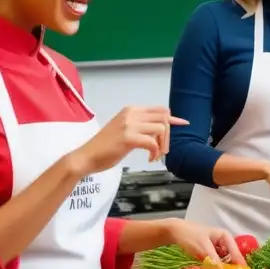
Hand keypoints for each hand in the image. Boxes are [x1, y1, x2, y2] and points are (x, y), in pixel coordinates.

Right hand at [70, 107, 187, 174]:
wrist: (86, 156)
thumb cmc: (105, 147)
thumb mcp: (125, 129)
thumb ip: (141, 126)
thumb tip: (161, 129)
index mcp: (130, 110)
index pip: (160, 109)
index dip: (174, 119)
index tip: (183, 124)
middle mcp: (131, 114)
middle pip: (164, 118)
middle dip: (168, 135)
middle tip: (162, 150)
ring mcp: (129, 124)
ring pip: (161, 129)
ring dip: (163, 144)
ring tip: (156, 155)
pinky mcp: (127, 137)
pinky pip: (152, 142)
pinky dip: (155, 152)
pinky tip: (150, 159)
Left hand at [166, 219, 245, 264]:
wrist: (175, 232)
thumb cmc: (190, 236)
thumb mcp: (203, 248)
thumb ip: (213, 260)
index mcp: (226, 237)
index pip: (236, 252)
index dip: (240, 264)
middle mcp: (224, 242)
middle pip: (231, 258)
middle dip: (231, 268)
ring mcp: (217, 248)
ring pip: (224, 262)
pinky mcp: (210, 254)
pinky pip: (216, 263)